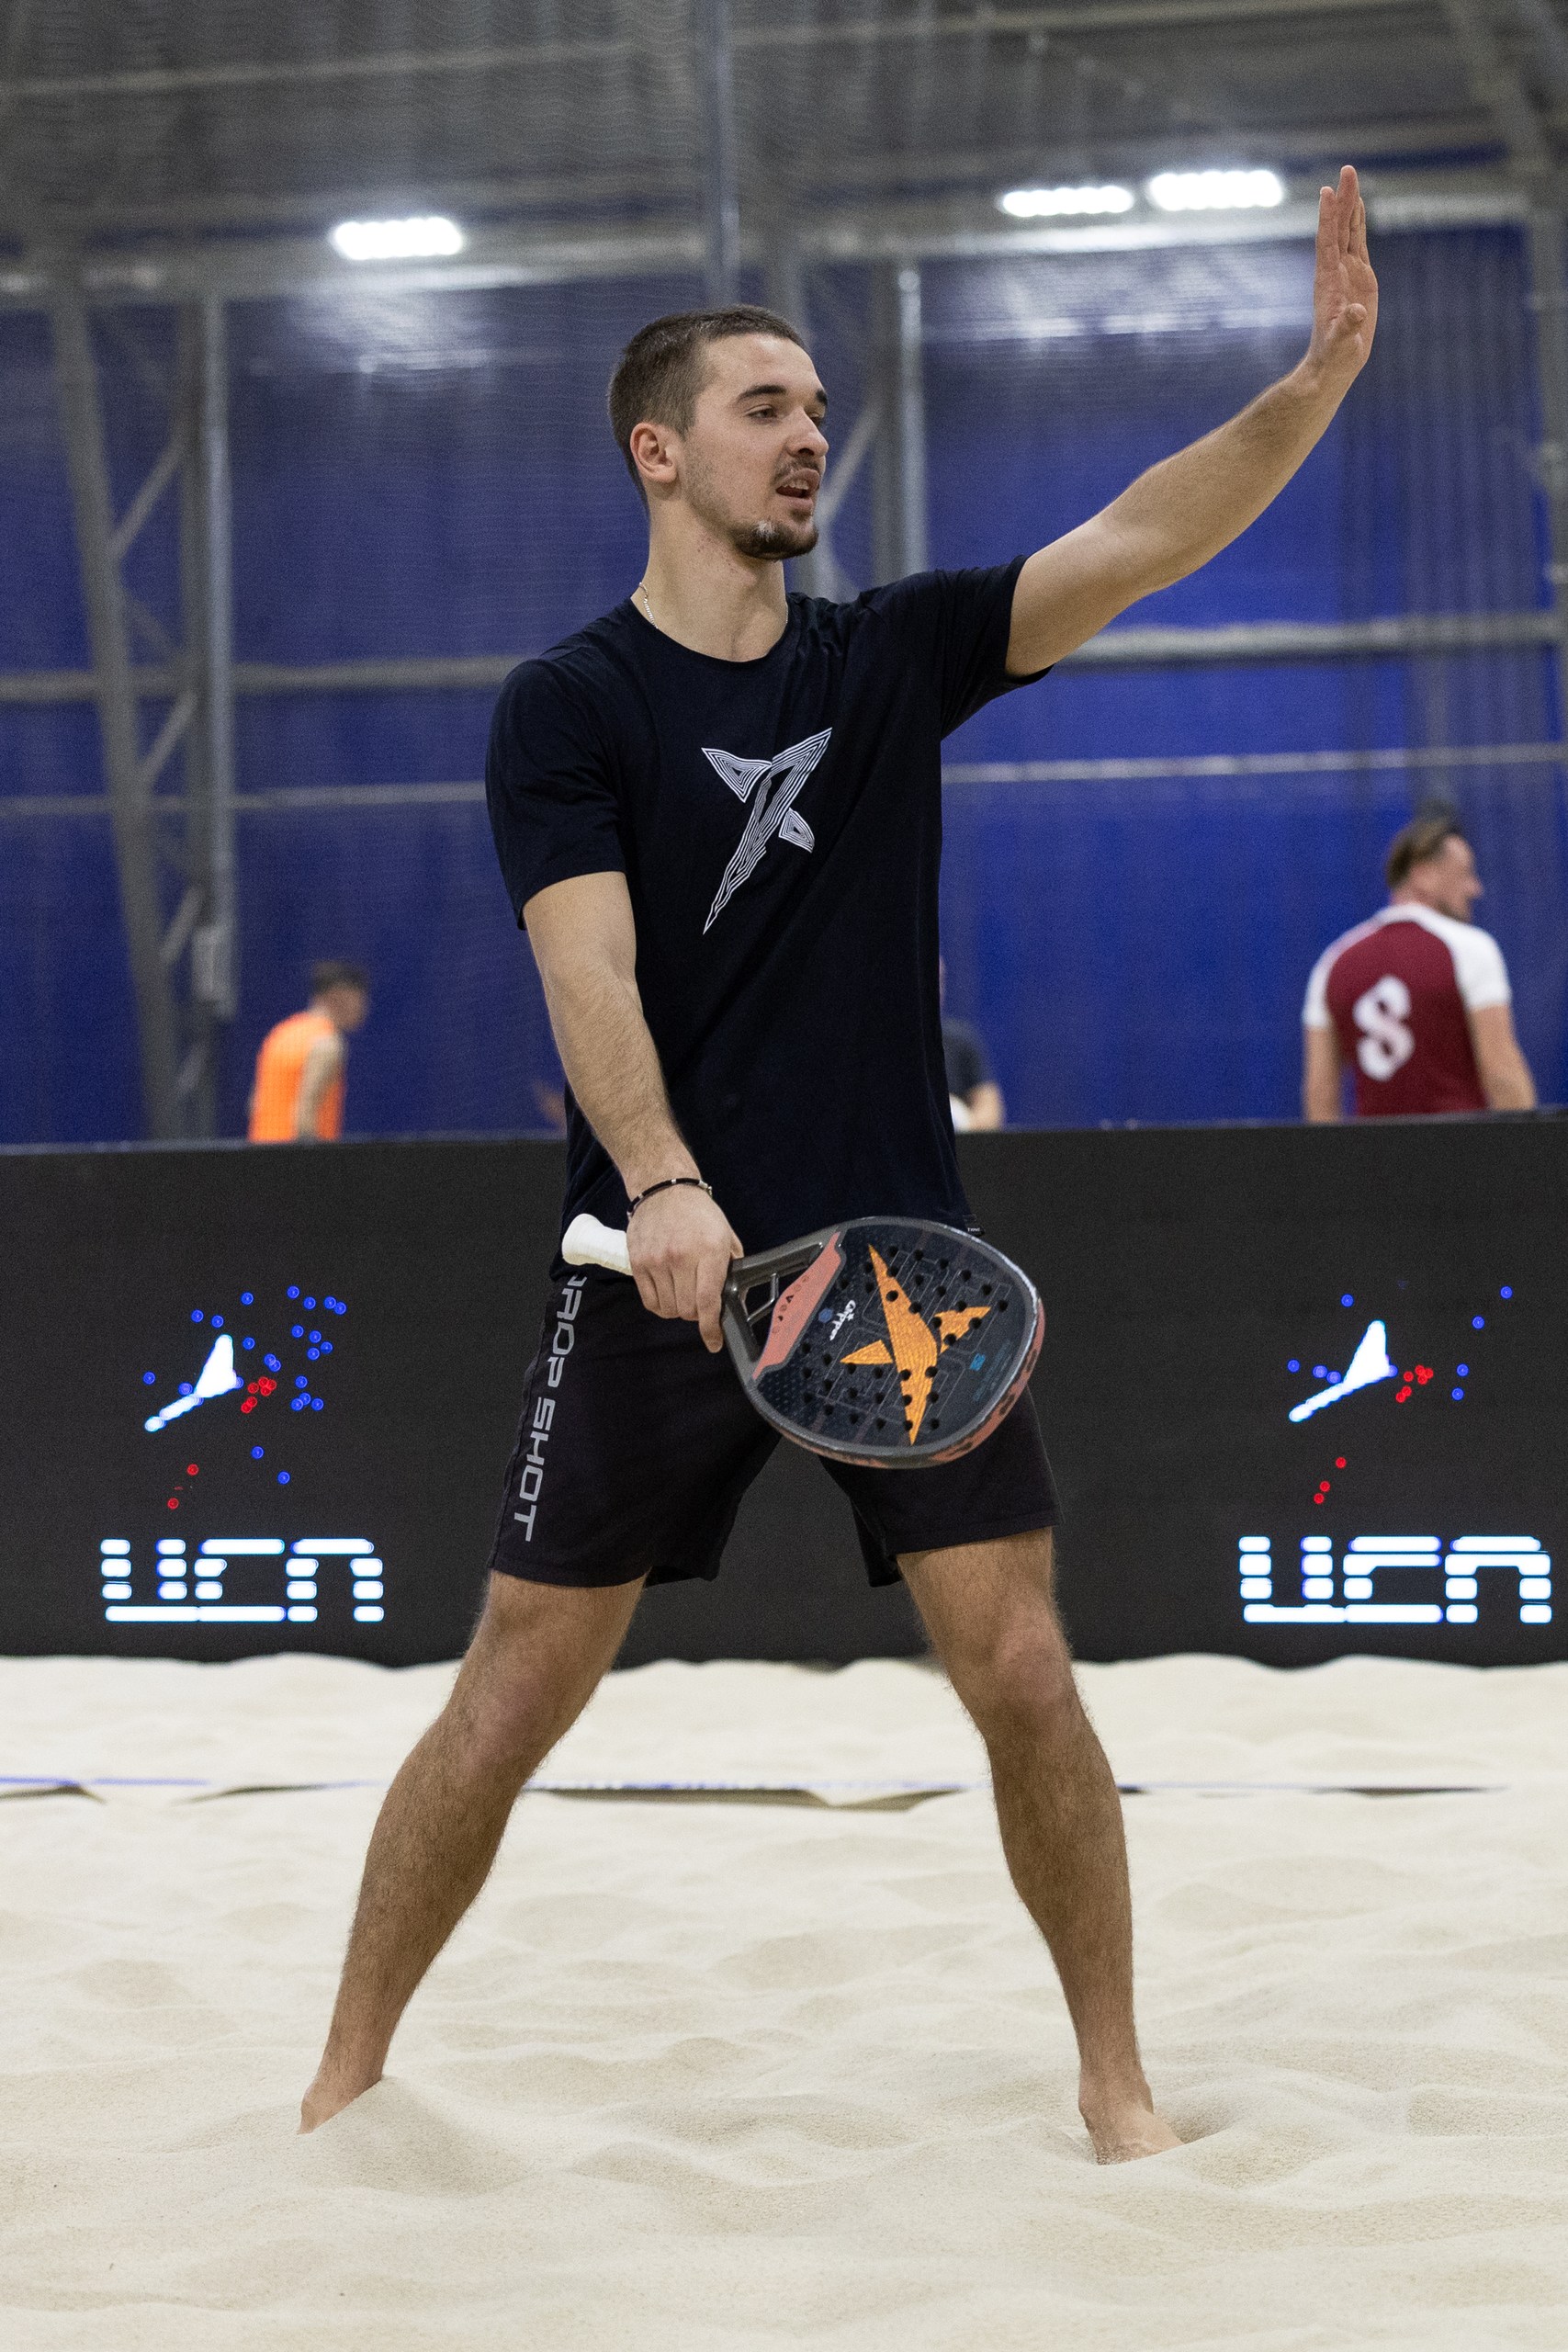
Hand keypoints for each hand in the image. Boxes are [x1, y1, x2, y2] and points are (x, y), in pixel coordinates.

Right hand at [627, 1184, 742, 1351]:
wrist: (664, 1189)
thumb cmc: (699, 1213)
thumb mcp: (725, 1236)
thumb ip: (732, 1270)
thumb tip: (737, 1302)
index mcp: (709, 1251)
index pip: (708, 1302)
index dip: (711, 1328)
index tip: (713, 1342)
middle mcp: (681, 1257)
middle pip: (687, 1311)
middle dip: (696, 1314)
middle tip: (699, 1302)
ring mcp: (656, 1261)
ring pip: (668, 1309)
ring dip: (678, 1308)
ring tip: (682, 1292)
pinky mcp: (638, 1263)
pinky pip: (650, 1301)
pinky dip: (661, 1304)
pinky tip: (667, 1292)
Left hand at [1305, 165, 1376, 392]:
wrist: (1335, 363)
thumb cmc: (1335, 355)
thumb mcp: (1342, 343)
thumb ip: (1347, 327)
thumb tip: (1356, 314)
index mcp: (1329, 281)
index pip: (1327, 242)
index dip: (1328, 218)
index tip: (1326, 192)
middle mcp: (1336, 271)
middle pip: (1338, 229)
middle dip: (1343, 200)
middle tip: (1347, 169)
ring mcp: (1347, 272)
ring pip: (1348, 232)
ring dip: (1350, 206)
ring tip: (1351, 178)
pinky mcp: (1359, 277)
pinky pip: (1358, 244)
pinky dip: (1358, 224)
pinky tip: (1359, 207)